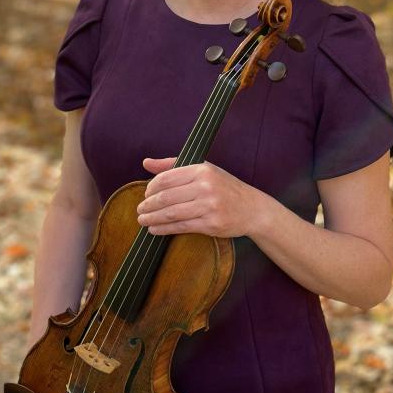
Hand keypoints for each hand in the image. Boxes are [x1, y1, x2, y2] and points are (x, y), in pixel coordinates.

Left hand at [137, 157, 262, 237]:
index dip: (151, 187)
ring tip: (143, 220)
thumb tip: (146, 162)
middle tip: (140, 210)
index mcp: (202, 170)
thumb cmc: (224, 187)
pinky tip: (155, 229)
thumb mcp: (203, 170)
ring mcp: (209, 206)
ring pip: (171, 213)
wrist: (252, 209)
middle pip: (166, 197)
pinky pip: (181, 227)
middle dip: (148, 205)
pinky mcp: (211, 224)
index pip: (167, 178)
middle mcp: (206, 187)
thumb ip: (173, 165)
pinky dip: (164, 229)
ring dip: (152, 218)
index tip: (146, 194)